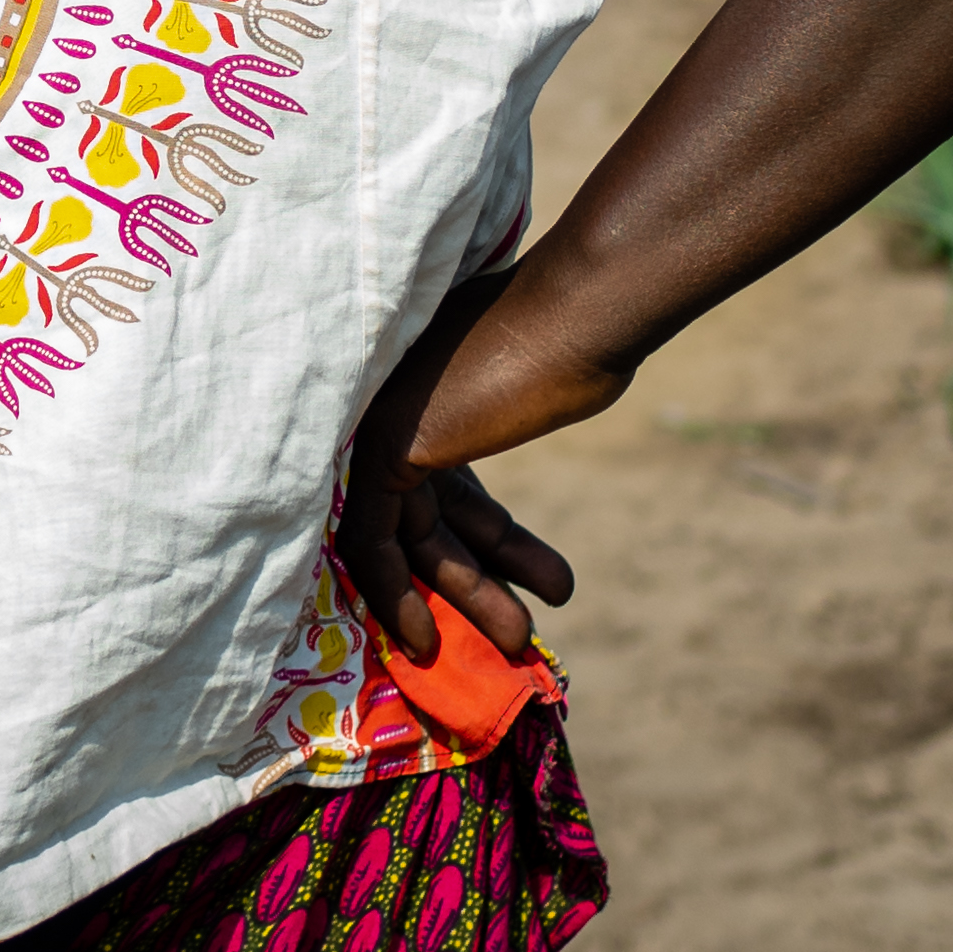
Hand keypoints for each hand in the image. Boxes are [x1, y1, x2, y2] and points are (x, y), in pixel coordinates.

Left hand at [335, 268, 616, 661]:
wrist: (583, 311)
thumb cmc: (582, 339)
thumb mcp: (546, 386)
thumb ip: (521, 410)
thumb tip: (560, 405)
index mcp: (436, 386)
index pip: (443, 482)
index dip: (482, 541)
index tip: (529, 578)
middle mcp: (398, 401)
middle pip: (428, 511)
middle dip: (478, 579)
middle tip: (524, 631)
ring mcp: (381, 419)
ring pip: (407, 533)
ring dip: (461, 595)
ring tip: (519, 639)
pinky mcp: (379, 448)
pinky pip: (369, 541)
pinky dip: (392, 593)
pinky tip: (427, 639)